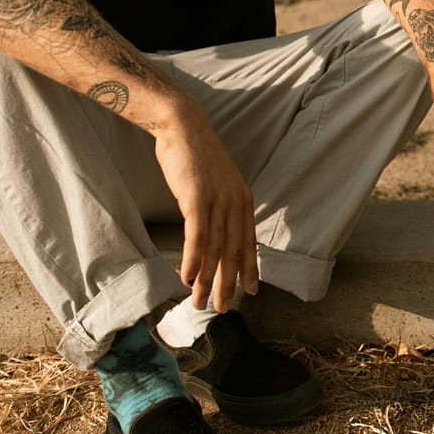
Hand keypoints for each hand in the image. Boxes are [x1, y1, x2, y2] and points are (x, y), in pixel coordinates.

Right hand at [151, 101, 258, 311]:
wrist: (184, 126)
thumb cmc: (196, 156)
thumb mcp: (216, 183)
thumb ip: (220, 206)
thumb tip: (215, 232)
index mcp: (242, 199)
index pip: (248, 241)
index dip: (249, 268)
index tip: (250, 290)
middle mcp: (235, 202)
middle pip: (233, 251)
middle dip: (229, 283)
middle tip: (223, 308)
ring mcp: (218, 200)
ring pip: (215, 249)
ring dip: (207, 280)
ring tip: (200, 302)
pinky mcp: (197, 198)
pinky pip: (198, 235)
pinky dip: (194, 259)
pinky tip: (188, 278)